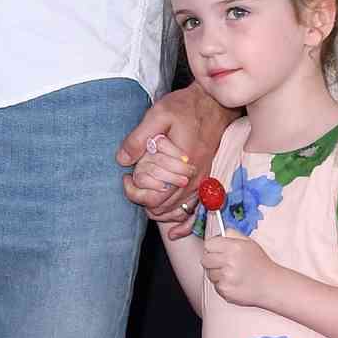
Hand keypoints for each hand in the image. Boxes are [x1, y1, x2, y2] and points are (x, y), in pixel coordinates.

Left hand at [118, 88, 235, 236]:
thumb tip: (122, 159)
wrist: (215, 104)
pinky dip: (184, 224)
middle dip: (144, 201)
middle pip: (164, 208)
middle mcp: (194, 179)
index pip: (154, 196)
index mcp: (182, 165)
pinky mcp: (206, 182)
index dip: (134, 193)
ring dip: (159, 211)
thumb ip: (139, 138)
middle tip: (132, 185)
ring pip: (177, 212)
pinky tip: (174, 232)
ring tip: (145, 195)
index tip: (126, 178)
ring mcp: (202, 183)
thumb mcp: (158, 115)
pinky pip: (197, 212)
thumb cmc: (186, 108)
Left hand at [202, 231, 277, 307]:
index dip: (212, 247)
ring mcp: (226, 277)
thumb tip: (219, 233)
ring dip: (217, 274)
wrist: (271, 286)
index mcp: (235, 247)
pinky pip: (215, 285)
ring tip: (232, 274)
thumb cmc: (261, 265)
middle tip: (224, 263)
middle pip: (205, 259)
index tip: (217, 250)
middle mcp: (230, 261)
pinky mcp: (225, 290)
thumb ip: (233, 234)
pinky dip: (223, 285)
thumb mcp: (249, 243)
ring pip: (209, 273)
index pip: (209, 244)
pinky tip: (234, 282)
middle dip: (212, 261)